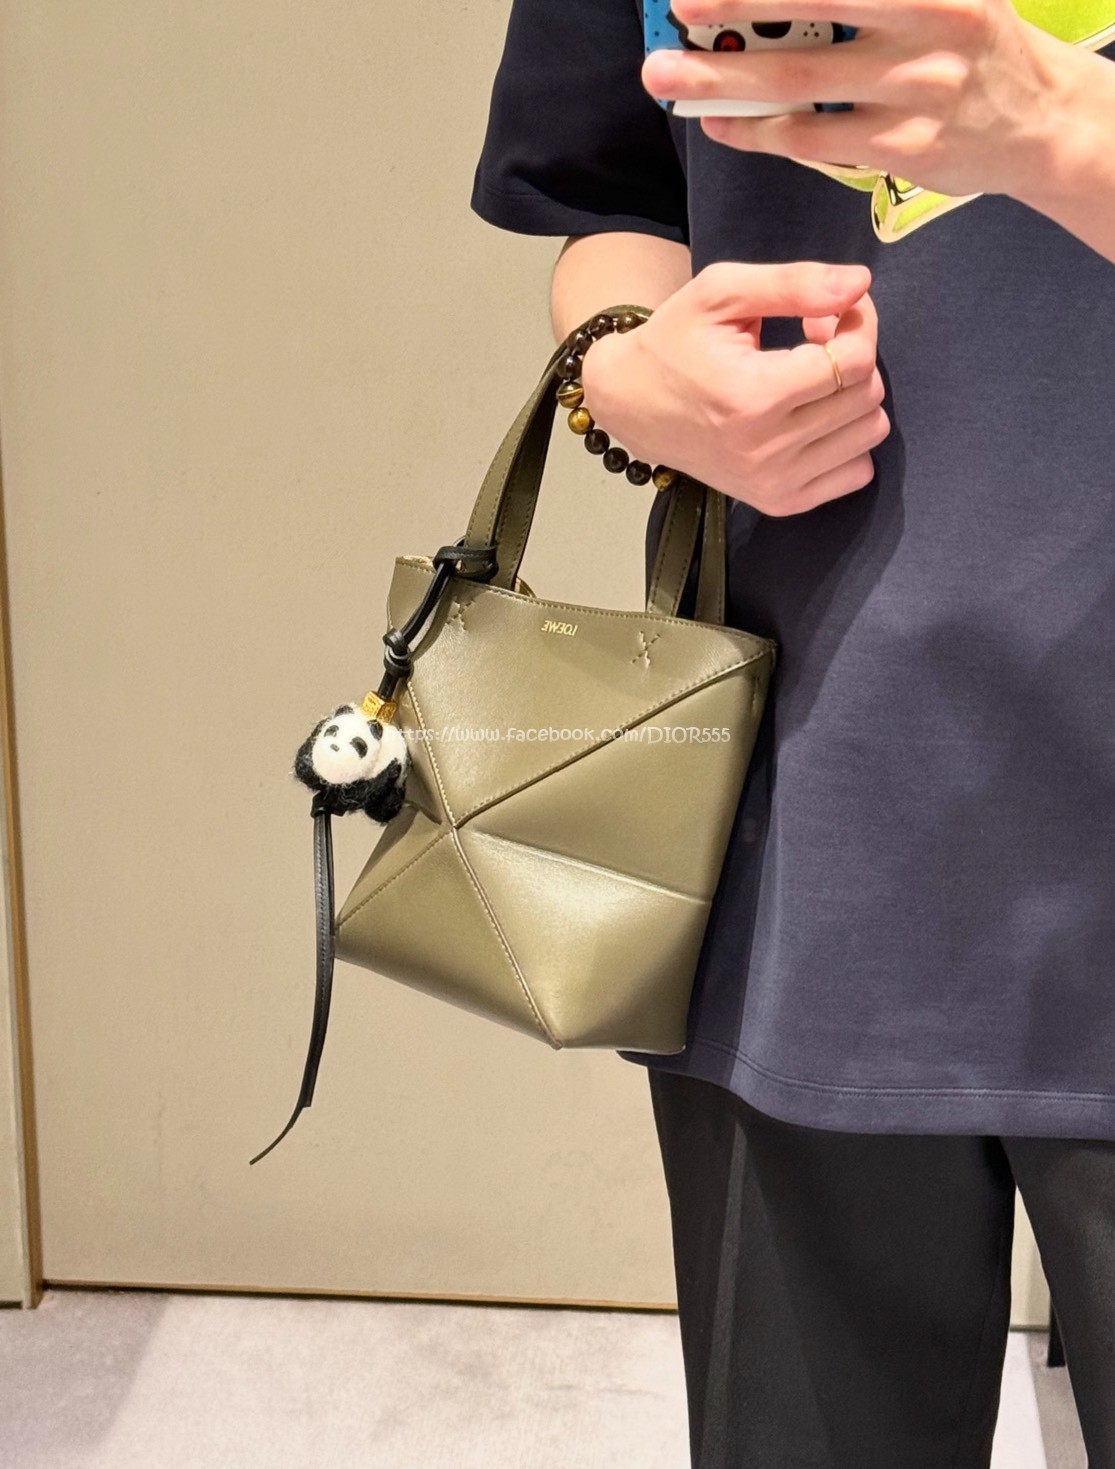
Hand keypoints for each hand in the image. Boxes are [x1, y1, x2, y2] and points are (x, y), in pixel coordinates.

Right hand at [580, 260, 889, 517]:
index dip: (855, 323)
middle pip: (866, 395)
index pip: (854, 360)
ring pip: (870, 432)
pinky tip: (813, 419)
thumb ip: (793, 283)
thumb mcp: (720, 292)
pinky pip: (857, 472)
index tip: (826, 313)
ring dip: (853, 397)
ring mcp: (775, 483)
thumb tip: (860, 284)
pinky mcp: (780, 502)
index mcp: (751, 396)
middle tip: (812, 341)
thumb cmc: (675, 342)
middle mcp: (766, 450)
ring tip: (811, 380)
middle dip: (852, 355)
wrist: (633, 405)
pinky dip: (848, 441)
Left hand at [641, 0, 1070, 201]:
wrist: (1040, 121)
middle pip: (811, 16)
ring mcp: (916, 93)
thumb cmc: (971, 44)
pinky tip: (721, 124)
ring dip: (725, 83)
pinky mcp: (903, 150)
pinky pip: (813, 140)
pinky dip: (759, 132)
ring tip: (668, 80)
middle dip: (733, 14)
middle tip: (674, 14)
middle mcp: (929, 27)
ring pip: (801, 88)